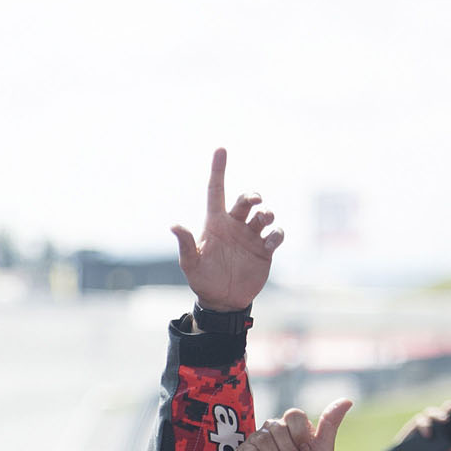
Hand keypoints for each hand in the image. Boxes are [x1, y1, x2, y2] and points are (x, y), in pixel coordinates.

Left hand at [171, 149, 281, 310]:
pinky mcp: (265, 250)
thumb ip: (186, 244)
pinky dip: (277, 235)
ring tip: (264, 220)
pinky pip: (276, 235)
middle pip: (246, 200)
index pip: (216, 190)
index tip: (221, 150)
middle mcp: (235, 225)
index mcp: (216, 223)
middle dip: (253, 196)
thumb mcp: (191, 264)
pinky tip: (270, 242)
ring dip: (267, 213)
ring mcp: (251, 236)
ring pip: (264, 215)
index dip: (218, 170)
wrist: (223, 300)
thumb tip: (174, 226)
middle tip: (256, 202)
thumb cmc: (203, 280)